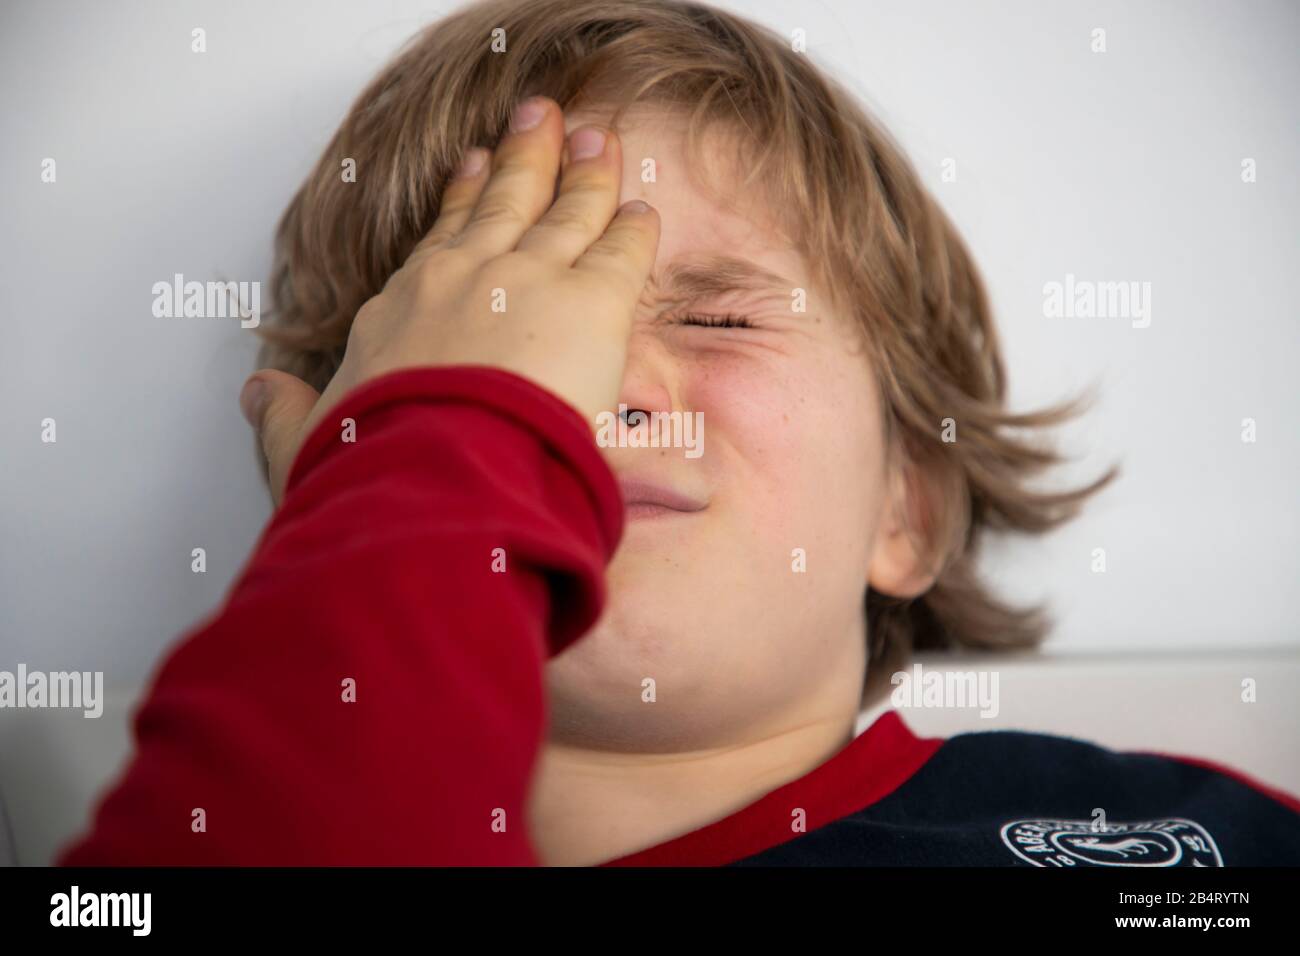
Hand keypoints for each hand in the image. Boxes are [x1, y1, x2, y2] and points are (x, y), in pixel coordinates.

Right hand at [240, 95, 658, 505]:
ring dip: (585, 173)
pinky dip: (632, 230)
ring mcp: (530, 282)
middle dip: (525, 158)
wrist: (432, 478)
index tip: (473, 169)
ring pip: (566, 212)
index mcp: (405, 308)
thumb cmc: (373, 466)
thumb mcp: (307, 439)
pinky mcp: (591, 305)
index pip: (442, 241)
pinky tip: (640, 213)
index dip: (463, 203)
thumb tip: (256, 394)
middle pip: (504, 203)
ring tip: (597, 139)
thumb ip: (286, 413)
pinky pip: (620, 253)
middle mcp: (467, 279)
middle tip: (540, 120)